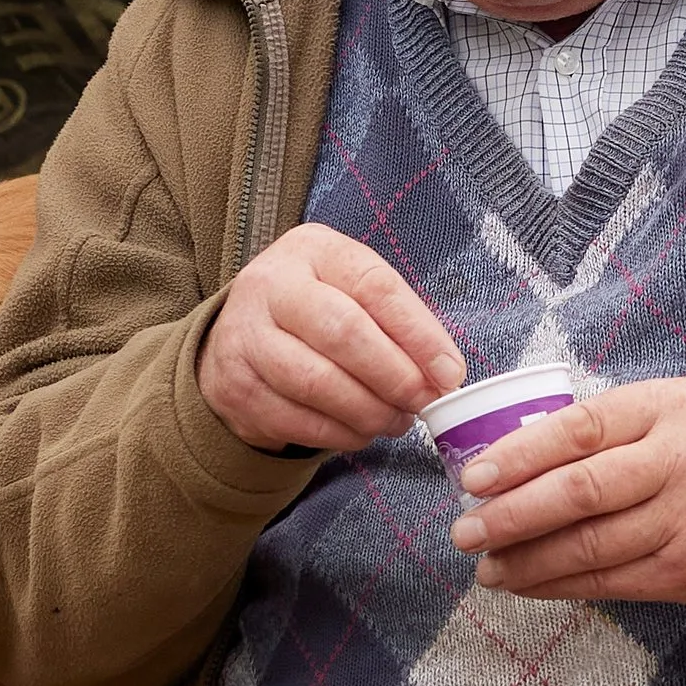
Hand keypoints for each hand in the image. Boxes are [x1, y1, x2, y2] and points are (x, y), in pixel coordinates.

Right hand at [198, 227, 464, 454]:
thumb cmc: (318, 309)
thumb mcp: (353, 291)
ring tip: (396, 420)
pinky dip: (341, 434)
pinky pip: (298, 421)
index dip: (419, 334)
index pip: (374, 287)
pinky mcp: (236, 388)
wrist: (241, 334)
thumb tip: (444, 375)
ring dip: (370, 412)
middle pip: (343, 332)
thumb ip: (399, 322)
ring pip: (318, 383)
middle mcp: (271, 286)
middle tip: (422, 402)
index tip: (449, 373)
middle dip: (395, 376)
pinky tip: (362, 431)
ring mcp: (245, 337)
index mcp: (313, 250)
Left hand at [448, 376, 685, 608]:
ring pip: (589, 547)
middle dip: (512, 517)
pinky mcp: (685, 573)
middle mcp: (674, 465)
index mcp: (663, 411)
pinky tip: (526, 584)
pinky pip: (609, 584)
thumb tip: (515, 450)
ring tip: (486, 565)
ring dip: (526, 561)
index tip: (473, 478)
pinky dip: (559, 585)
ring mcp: (682, 523)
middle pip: (580, 495)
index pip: (579, 430)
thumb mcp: (670, 406)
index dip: (520, 456)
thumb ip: (607, 421)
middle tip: (465, 531)